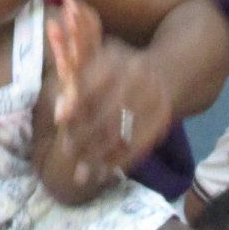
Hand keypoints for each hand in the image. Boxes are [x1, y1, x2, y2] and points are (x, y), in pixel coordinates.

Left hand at [48, 0, 171, 178]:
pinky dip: (119, 163)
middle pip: (107, 113)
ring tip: (80, 174)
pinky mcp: (162, 123)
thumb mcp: (104, 54)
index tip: (58, 119)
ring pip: (121, 133)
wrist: (171, 71)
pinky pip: (139, 146)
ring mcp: (154, 104)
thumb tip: (57, 111)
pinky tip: (103, 175)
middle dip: (85, 134)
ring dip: (99, 155)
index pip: (93, 82)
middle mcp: (139, 82)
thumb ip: (75, 75)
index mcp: (121, 62)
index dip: (75, 100)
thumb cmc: (125, 62)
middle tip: (65, 151)